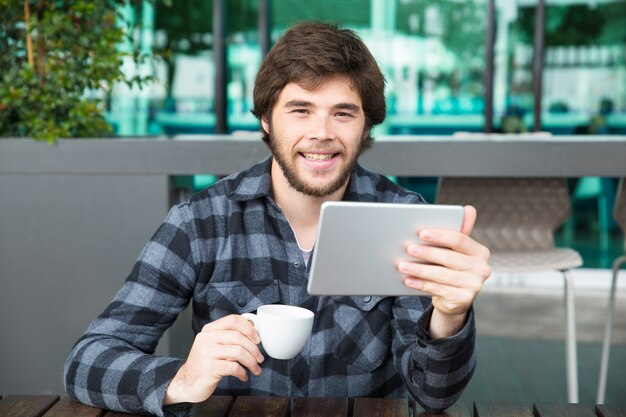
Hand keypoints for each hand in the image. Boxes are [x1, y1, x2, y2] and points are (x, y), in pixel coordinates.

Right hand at [164, 314, 263, 404]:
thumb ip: (228, 337)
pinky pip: (234, 367)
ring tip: (255, 369)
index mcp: (208, 330)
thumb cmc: (205, 364)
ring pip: (238, 352)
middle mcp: (206, 339)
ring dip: (251, 362)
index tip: (257, 339)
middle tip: (260, 358)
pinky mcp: (209, 368)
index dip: (249, 328)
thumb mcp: (214, 346)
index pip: (232, 320)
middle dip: (254, 349)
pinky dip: (242, 372)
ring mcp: (206, 353)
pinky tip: (243, 376)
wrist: (187, 383)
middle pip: (238, 337)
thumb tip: (253, 332)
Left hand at [398, 205, 490, 336]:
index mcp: (480, 252)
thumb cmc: (449, 268)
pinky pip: (438, 289)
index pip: (460, 239)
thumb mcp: (454, 250)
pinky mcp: (464, 300)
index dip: (440, 236)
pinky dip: (421, 284)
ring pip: (442, 274)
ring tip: (402, 265)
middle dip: (427, 252)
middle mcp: (482, 268)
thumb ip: (458, 231)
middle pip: (450, 258)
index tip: (421, 233)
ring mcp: (475, 285)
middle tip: (408, 248)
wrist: (452, 299)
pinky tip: (408, 280)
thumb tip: (469, 209)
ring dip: (420, 269)